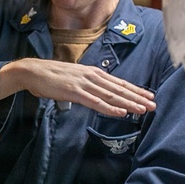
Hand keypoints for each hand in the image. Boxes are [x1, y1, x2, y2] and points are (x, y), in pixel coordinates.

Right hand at [0, 58, 155, 116]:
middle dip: (137, 97)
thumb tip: (94, 94)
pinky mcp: (74, 92)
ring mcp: (84, 84)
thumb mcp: (73, 79)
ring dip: (128, 103)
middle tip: (153, 104)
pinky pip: (95, 102)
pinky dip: (110, 107)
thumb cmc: (50, 76)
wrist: (31, 71)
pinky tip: (121, 112)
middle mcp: (92, 76)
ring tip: (143, 109)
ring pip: (111, 96)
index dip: (134, 89)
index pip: (118, 83)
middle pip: (119, 89)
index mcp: (92, 73)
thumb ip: (85, 86)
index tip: (148, 95)